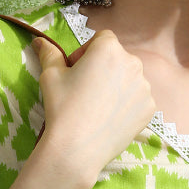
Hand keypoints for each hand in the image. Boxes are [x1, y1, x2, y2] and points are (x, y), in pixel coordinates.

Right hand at [32, 31, 156, 183]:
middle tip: (85, 91)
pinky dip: (126, 105)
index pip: (102, 39)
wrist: (77, 148)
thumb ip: (49, 53)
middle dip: (103, 69)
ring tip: (97, 107)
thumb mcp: (50, 75)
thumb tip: (39, 41)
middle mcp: (133, 63)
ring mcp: (144, 87)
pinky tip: (109, 118)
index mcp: (109, 48)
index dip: (87, 52)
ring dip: (116, 86)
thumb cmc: (62, 107)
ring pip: (129, 79)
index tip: (76, 71)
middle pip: (118, 58)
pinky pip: (138, 99)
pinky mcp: (149, 108)